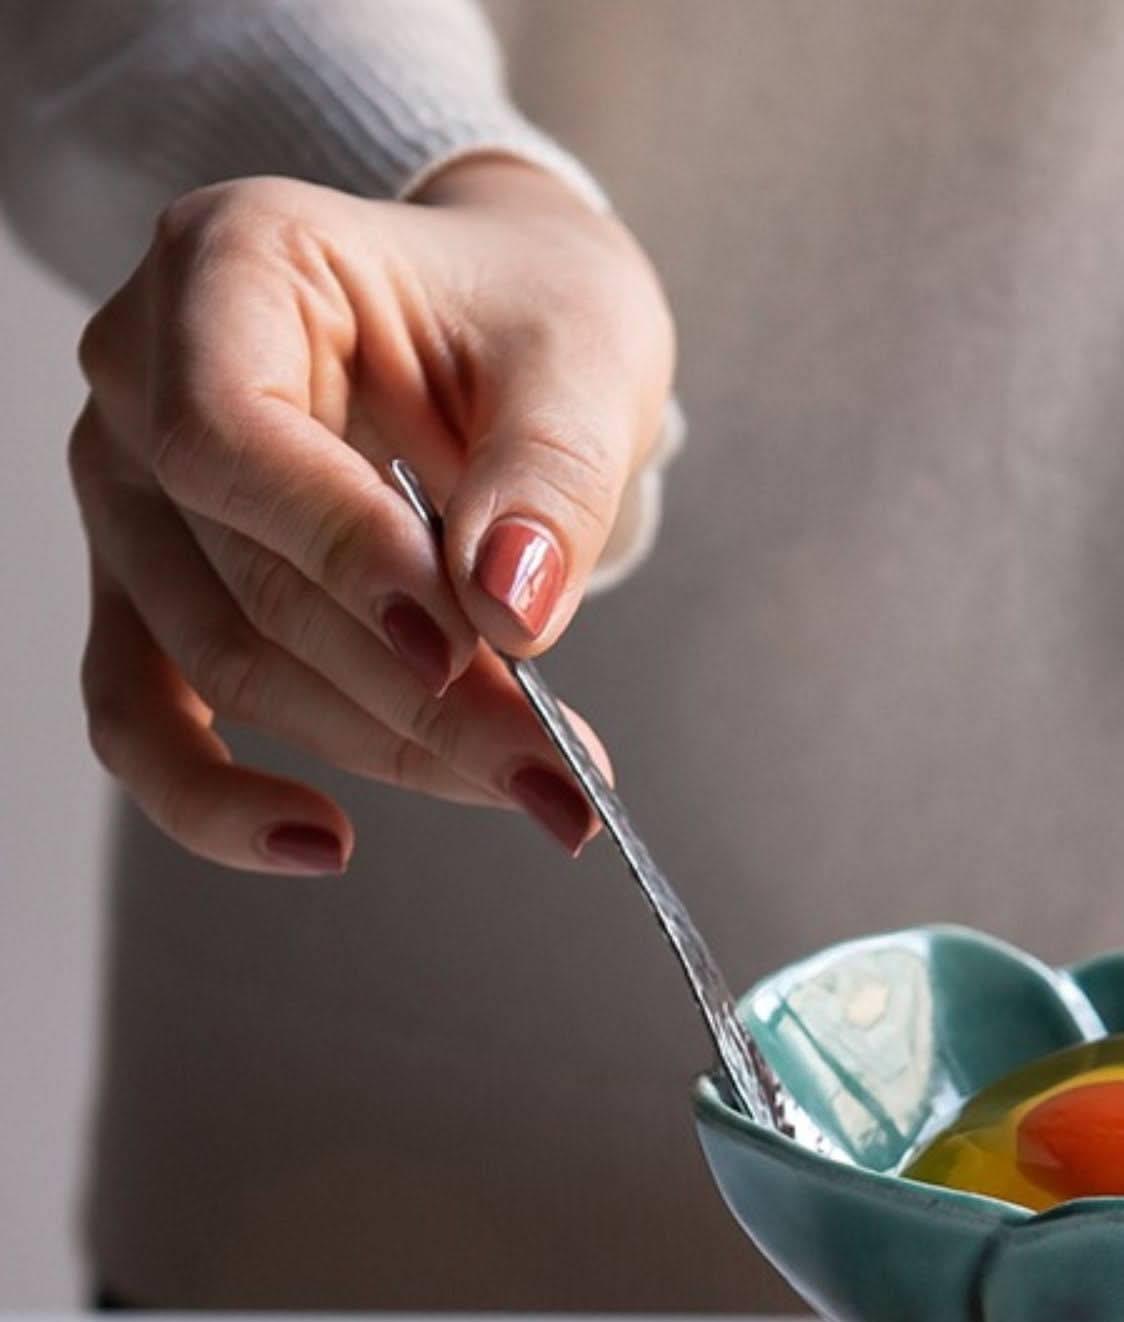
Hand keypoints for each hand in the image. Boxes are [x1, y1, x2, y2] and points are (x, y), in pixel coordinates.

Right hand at [67, 156, 674, 872]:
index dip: (343, 554)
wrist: (498, 323)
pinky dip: (218, 798)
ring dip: (388, 748)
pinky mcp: (153, 590)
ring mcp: (134, 496)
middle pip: (252, 581)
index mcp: (230, 267)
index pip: (230, 434)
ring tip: (540, 792)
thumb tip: (509, 605)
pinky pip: (143, 715)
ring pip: (226, 664)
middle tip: (562, 775)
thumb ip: (547, 474)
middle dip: (422, 696)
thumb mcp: (581, 356)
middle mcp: (144, 380)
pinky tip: (320, 844)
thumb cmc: (527, 314)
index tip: (469, 643)